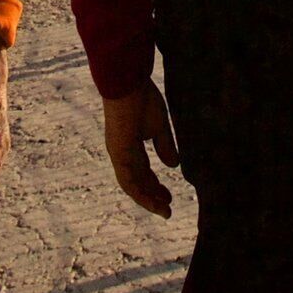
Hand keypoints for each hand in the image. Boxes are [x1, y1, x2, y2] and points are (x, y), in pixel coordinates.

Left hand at [103, 86, 181, 216]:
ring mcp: (118, 154)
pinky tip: (153, 201)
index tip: (169, 199)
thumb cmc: (142, 98)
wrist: (128, 81)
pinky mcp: (118, 152)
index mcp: (130, 147)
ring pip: (132, 185)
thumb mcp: (159, 126)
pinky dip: (140, 192)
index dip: (155, 187)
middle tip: (168, 210)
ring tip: (164, 211)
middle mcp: (122, 154)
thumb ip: (165, 145)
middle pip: (137, 182)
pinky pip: (128, 179)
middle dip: (152, 197)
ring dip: (147, 200)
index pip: (142, 173)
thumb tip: (173, 165)